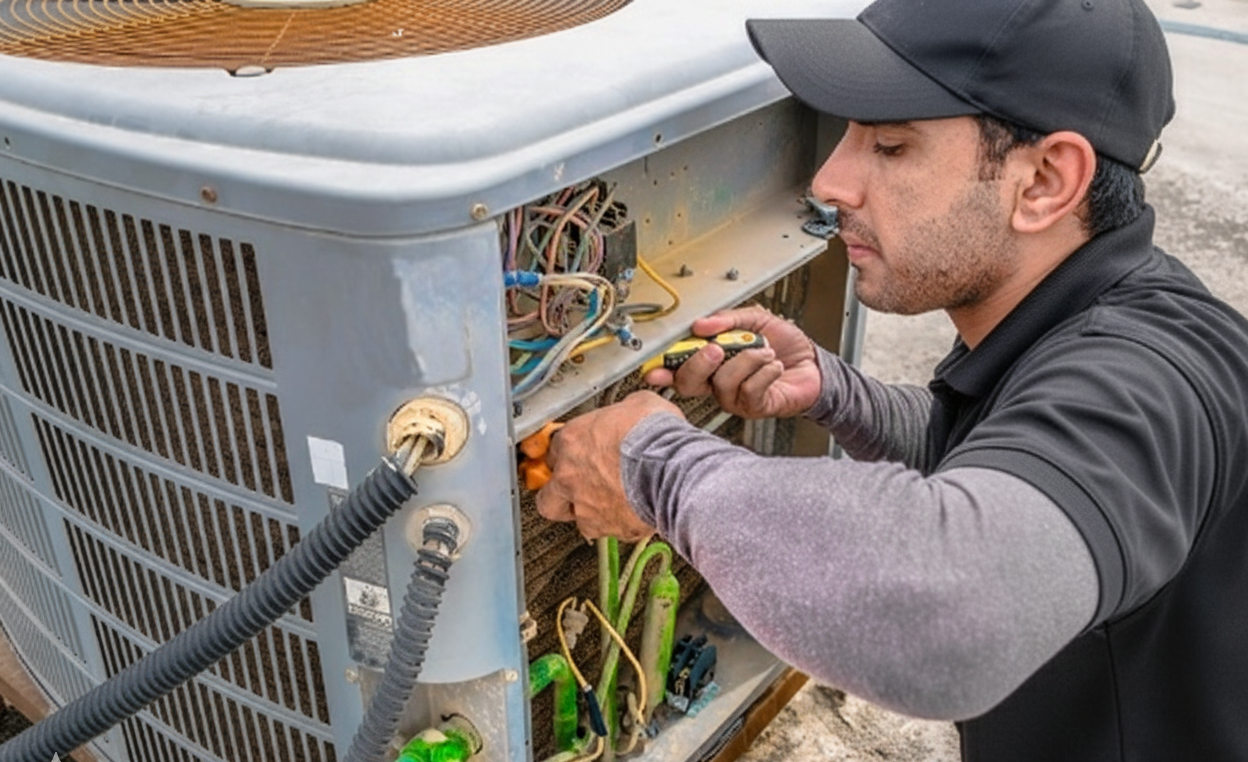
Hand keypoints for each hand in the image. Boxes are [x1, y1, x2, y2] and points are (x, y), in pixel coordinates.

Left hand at [535, 391, 684, 540]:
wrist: (673, 469)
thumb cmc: (656, 435)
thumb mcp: (638, 404)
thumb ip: (622, 413)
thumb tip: (631, 412)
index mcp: (572, 441)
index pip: (555, 450)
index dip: (570, 454)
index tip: (581, 455)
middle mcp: (570, 477)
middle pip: (547, 496)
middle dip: (560, 495)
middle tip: (578, 489)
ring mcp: (585, 506)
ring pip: (574, 518)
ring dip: (588, 512)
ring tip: (610, 505)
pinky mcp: (607, 528)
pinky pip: (605, 531)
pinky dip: (616, 524)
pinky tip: (631, 514)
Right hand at [644, 305, 820, 418]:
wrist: (814, 364)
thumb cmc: (784, 344)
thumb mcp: (754, 319)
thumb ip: (726, 320)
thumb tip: (701, 325)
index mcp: (712, 362)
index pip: (678, 369)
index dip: (662, 371)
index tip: (653, 370)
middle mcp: (718, 382)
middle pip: (689, 384)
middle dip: (699, 364)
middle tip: (717, 348)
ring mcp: (735, 397)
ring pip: (722, 383)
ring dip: (746, 361)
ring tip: (765, 351)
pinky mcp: (755, 406)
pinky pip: (749, 391)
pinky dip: (764, 372)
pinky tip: (774, 366)